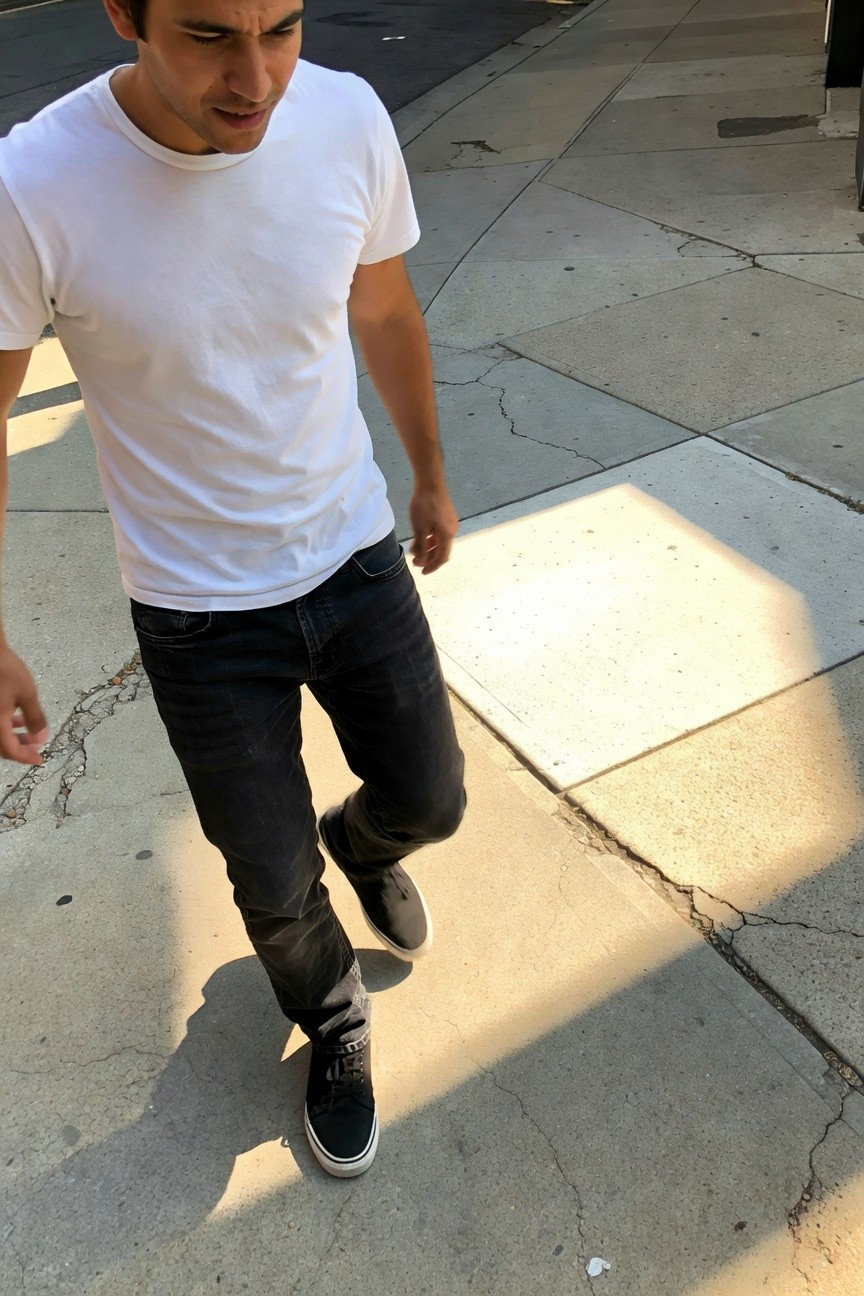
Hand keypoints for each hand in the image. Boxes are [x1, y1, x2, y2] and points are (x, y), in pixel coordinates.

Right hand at [0, 645, 48, 764]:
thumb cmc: (6, 670)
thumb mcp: (27, 694)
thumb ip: (35, 718)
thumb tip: (42, 739)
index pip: (9, 751)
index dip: (25, 758)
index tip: (39, 759)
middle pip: (1, 746)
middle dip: (19, 748)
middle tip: (36, 747)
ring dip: (13, 736)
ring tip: (29, 732)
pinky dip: (5, 725)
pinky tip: (17, 716)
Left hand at [409, 480, 458, 574]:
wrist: (430, 481)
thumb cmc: (424, 505)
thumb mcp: (419, 529)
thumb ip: (421, 547)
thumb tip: (421, 560)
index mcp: (447, 535)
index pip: (442, 558)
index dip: (432, 566)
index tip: (422, 572)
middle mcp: (452, 530)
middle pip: (442, 550)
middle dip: (429, 558)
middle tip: (416, 562)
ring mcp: (450, 522)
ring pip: (440, 541)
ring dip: (428, 548)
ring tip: (415, 549)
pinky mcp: (446, 515)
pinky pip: (439, 532)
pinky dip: (430, 538)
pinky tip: (420, 537)